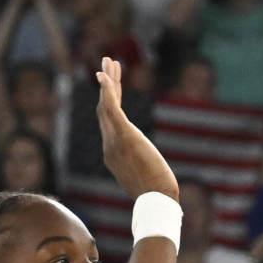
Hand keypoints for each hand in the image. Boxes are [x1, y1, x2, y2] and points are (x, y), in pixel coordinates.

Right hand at [94, 57, 177, 201]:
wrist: (157, 201)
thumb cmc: (158, 197)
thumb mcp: (148, 180)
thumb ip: (145, 173)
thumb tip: (156, 180)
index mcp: (113, 154)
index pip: (109, 122)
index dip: (109, 101)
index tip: (113, 83)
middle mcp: (109, 145)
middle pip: (104, 109)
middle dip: (106, 85)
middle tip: (107, 63)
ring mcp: (114, 141)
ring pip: (106, 105)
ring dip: (107, 81)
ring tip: (109, 60)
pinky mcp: (124, 135)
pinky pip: (112, 109)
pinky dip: (107, 91)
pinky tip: (104, 76)